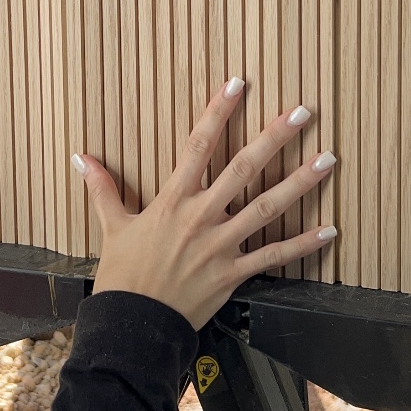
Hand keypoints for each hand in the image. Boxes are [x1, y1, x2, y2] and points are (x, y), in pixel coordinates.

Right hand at [72, 80, 337, 329]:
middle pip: (243, 169)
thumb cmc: (123, 277)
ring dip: (300, 183)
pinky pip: (274, 257)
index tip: (237, 85)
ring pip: (266, 208)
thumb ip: (103, 189)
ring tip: (327, 160)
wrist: (133, 325)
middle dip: (274, 139)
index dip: (218, 113)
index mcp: (172, 201)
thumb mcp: (112, 228)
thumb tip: (81, 158)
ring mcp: (220, 246)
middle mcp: (200, 217)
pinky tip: (328, 230)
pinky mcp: (233, 274)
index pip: (198, 146)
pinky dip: (303, 244)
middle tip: (302, 114)